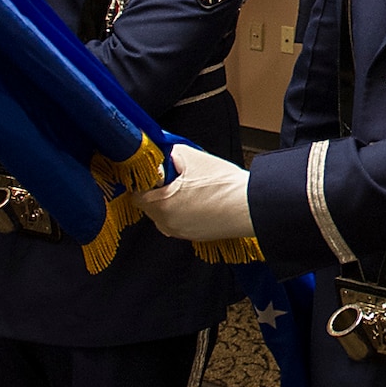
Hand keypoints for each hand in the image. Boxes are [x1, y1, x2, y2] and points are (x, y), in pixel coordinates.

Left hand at [134, 144, 253, 241]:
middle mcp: (166, 222)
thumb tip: (159, 151)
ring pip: (161, 214)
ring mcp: (180, 232)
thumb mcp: (190, 156)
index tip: (152, 170)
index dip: (143, 178)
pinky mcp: (192, 236)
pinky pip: (176, 222)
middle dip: (155, 189)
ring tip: (187, 187)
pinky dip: (181, 211)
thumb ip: (167, 152)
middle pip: (147, 204)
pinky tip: (197, 198)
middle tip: (172, 176)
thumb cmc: (224, 184)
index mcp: (161, 204)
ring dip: (167, 201)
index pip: (136, 192)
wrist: (249, 205)